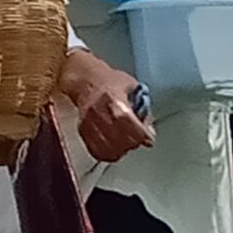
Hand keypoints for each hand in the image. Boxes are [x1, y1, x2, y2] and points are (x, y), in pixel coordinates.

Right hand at [58, 47, 152, 161]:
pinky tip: (114, 150)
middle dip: (133, 142)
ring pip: (108, 147)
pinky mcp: (83, 129)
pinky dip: (107, 153)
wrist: (85, 79)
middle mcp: (100, 113)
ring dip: (121, 150)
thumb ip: (143, 108)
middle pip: (121, 139)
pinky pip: (95, 149)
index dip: (143, 136)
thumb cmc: (109, 80)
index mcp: (114, 100)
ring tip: (127, 145)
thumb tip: (149, 129)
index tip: (149, 139)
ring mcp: (90, 123)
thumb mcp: (132, 87)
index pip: (131, 125)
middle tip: (139, 140)